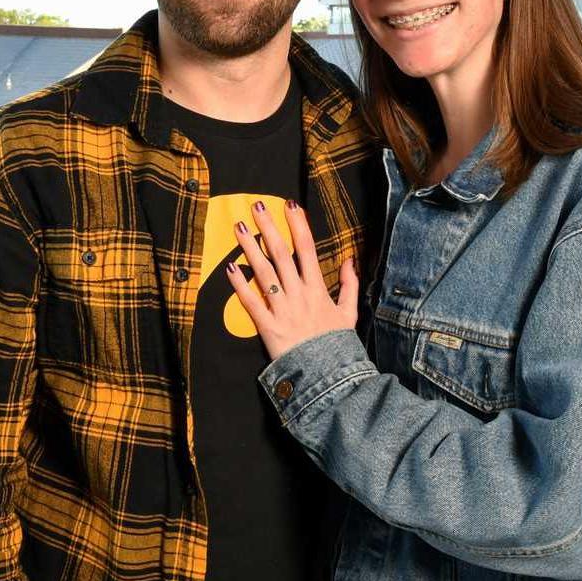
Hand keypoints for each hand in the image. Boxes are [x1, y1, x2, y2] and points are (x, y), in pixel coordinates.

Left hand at [226, 200, 357, 360]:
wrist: (326, 375)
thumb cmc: (336, 344)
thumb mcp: (349, 313)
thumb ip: (349, 284)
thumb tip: (350, 260)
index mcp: (318, 288)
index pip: (307, 249)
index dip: (298, 225)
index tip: (290, 205)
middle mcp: (298, 294)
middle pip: (281, 254)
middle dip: (269, 227)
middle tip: (257, 206)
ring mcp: (282, 309)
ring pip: (263, 272)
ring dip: (250, 248)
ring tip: (238, 228)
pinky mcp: (268, 326)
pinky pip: (251, 302)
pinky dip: (240, 285)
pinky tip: (230, 268)